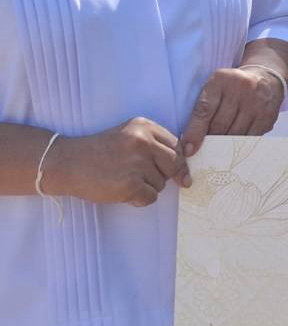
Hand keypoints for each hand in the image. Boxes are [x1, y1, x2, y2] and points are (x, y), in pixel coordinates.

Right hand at [47, 117, 190, 205]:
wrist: (67, 163)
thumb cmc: (99, 151)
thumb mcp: (128, 134)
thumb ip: (153, 142)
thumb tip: (182, 163)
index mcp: (145, 126)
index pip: (176, 144)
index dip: (179, 160)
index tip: (181, 171)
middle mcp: (143, 142)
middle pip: (175, 163)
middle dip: (172, 175)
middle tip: (168, 182)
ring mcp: (137, 163)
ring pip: (162, 183)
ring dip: (149, 187)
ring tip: (126, 181)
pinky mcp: (130, 184)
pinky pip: (150, 197)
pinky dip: (140, 199)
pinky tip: (124, 192)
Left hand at [180, 66, 285, 156]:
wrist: (266, 77)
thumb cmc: (232, 87)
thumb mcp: (215, 87)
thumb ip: (203, 108)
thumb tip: (191, 143)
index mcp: (222, 79)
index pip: (205, 109)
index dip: (195, 132)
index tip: (188, 150)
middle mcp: (242, 88)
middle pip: (220, 125)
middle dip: (209, 141)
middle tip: (203, 151)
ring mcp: (258, 102)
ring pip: (236, 134)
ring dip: (224, 146)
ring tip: (218, 150)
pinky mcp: (269, 115)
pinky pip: (251, 138)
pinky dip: (240, 144)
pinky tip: (235, 145)